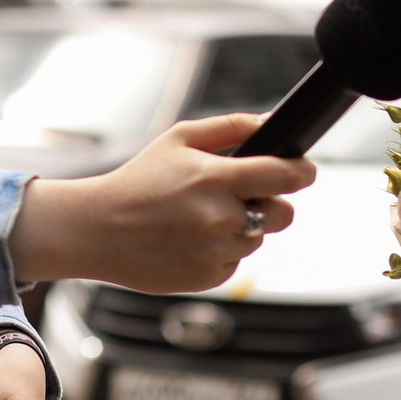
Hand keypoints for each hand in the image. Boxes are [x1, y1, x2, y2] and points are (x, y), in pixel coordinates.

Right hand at [6, 113, 315, 294]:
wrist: (98, 230)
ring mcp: (216, 251)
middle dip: (273, 202)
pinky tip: (189, 239)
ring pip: (257, 237)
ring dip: (240, 227)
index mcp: (215, 178)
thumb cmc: (138, 181)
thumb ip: (231, 127)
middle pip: (284, 214)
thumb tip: (272, 122)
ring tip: (200, 218)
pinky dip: (221, 251)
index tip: (303, 170)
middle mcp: (220, 217)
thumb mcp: (179, 139)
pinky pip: (235, 262)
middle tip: (244, 195)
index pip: (285, 176)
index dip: (302, 171)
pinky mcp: (208, 277)